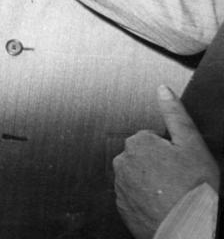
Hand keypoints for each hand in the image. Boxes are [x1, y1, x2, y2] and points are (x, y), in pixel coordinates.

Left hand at [113, 84, 219, 238]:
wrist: (189, 230)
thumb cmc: (194, 191)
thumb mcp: (192, 145)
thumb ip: (175, 114)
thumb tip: (162, 89)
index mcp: (138, 143)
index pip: (153, 140)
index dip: (171, 152)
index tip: (181, 164)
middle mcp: (122, 162)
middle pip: (143, 157)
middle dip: (159, 165)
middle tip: (179, 180)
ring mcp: (120, 185)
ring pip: (138, 176)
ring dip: (152, 182)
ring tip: (172, 194)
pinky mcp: (121, 206)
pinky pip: (133, 196)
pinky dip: (145, 199)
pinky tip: (162, 205)